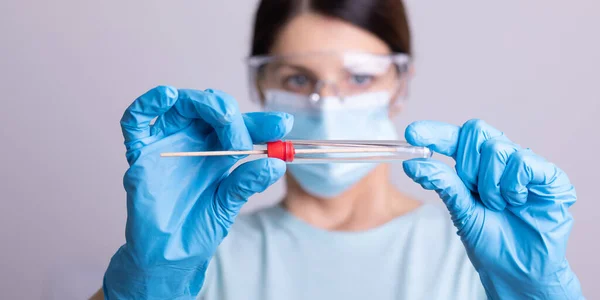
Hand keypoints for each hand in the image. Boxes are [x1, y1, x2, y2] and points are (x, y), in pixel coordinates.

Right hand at [103, 86, 291, 298]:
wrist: (168, 255)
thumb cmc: (198, 229)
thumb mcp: (228, 205)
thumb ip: (246, 183)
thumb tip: (276, 164)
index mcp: (220, 152)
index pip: (242, 127)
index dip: (262, 123)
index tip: (283, 126)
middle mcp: (194, 142)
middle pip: (212, 108)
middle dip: (231, 114)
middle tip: (242, 138)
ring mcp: (167, 143)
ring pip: (180, 104)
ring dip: (201, 101)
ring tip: (221, 114)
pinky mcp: (141, 152)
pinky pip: (136, 120)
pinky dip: (148, 102)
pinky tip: (166, 96)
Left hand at [403, 119, 583, 298]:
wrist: (517, 271)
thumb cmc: (489, 239)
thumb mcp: (460, 209)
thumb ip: (442, 183)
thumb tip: (412, 163)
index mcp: (476, 166)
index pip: (455, 138)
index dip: (435, 132)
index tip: (413, 133)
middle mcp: (501, 160)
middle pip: (476, 130)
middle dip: (467, 163)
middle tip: (473, 191)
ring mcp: (525, 166)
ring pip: (497, 148)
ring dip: (490, 183)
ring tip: (498, 205)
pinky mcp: (551, 177)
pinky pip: (524, 162)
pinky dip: (514, 185)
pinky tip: (517, 202)